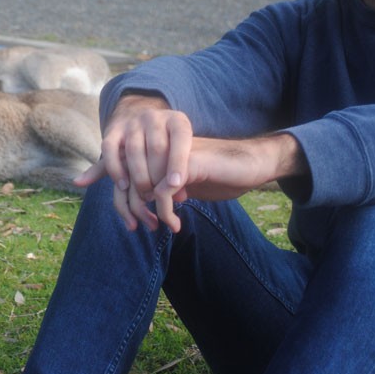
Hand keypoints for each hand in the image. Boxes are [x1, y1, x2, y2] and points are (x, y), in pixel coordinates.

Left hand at [76, 94, 305, 232]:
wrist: (252, 163)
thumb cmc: (218, 173)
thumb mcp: (184, 181)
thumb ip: (162, 186)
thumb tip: (138, 202)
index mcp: (155, 150)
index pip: (122, 173)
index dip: (122, 201)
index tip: (133, 223)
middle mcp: (158, 146)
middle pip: (126, 180)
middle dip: (130, 209)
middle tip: (146, 227)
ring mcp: (170, 153)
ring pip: (141, 186)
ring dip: (147, 213)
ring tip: (161, 226)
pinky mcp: (185, 164)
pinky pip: (163, 192)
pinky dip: (166, 213)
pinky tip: (175, 223)